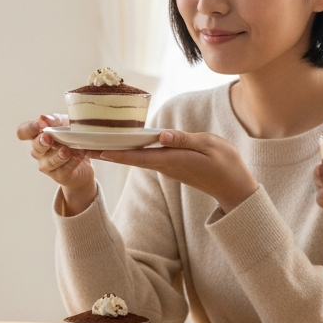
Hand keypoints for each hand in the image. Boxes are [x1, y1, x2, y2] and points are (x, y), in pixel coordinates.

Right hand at [17, 114, 97, 215]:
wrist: (85, 161)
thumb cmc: (71, 139)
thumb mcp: (66, 125)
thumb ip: (55, 120)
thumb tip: (43, 117)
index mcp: (37, 136)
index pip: (23, 131)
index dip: (29, 128)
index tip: (40, 124)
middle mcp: (39, 151)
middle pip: (35, 146)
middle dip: (42, 142)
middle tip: (49, 138)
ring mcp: (47, 165)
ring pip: (49, 161)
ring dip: (58, 155)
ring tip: (66, 151)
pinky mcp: (59, 175)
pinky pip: (63, 170)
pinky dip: (72, 162)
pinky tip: (79, 156)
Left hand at [97, 130, 256, 211]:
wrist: (235, 187)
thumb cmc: (226, 164)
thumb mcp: (209, 146)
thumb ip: (185, 140)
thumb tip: (162, 135)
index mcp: (173, 160)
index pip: (139, 156)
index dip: (117, 153)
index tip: (97, 151)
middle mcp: (166, 166)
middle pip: (133, 159)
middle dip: (110, 153)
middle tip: (87, 147)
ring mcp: (169, 168)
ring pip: (139, 159)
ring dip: (119, 152)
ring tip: (99, 143)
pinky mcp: (173, 166)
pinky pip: (148, 158)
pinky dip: (134, 152)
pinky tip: (126, 144)